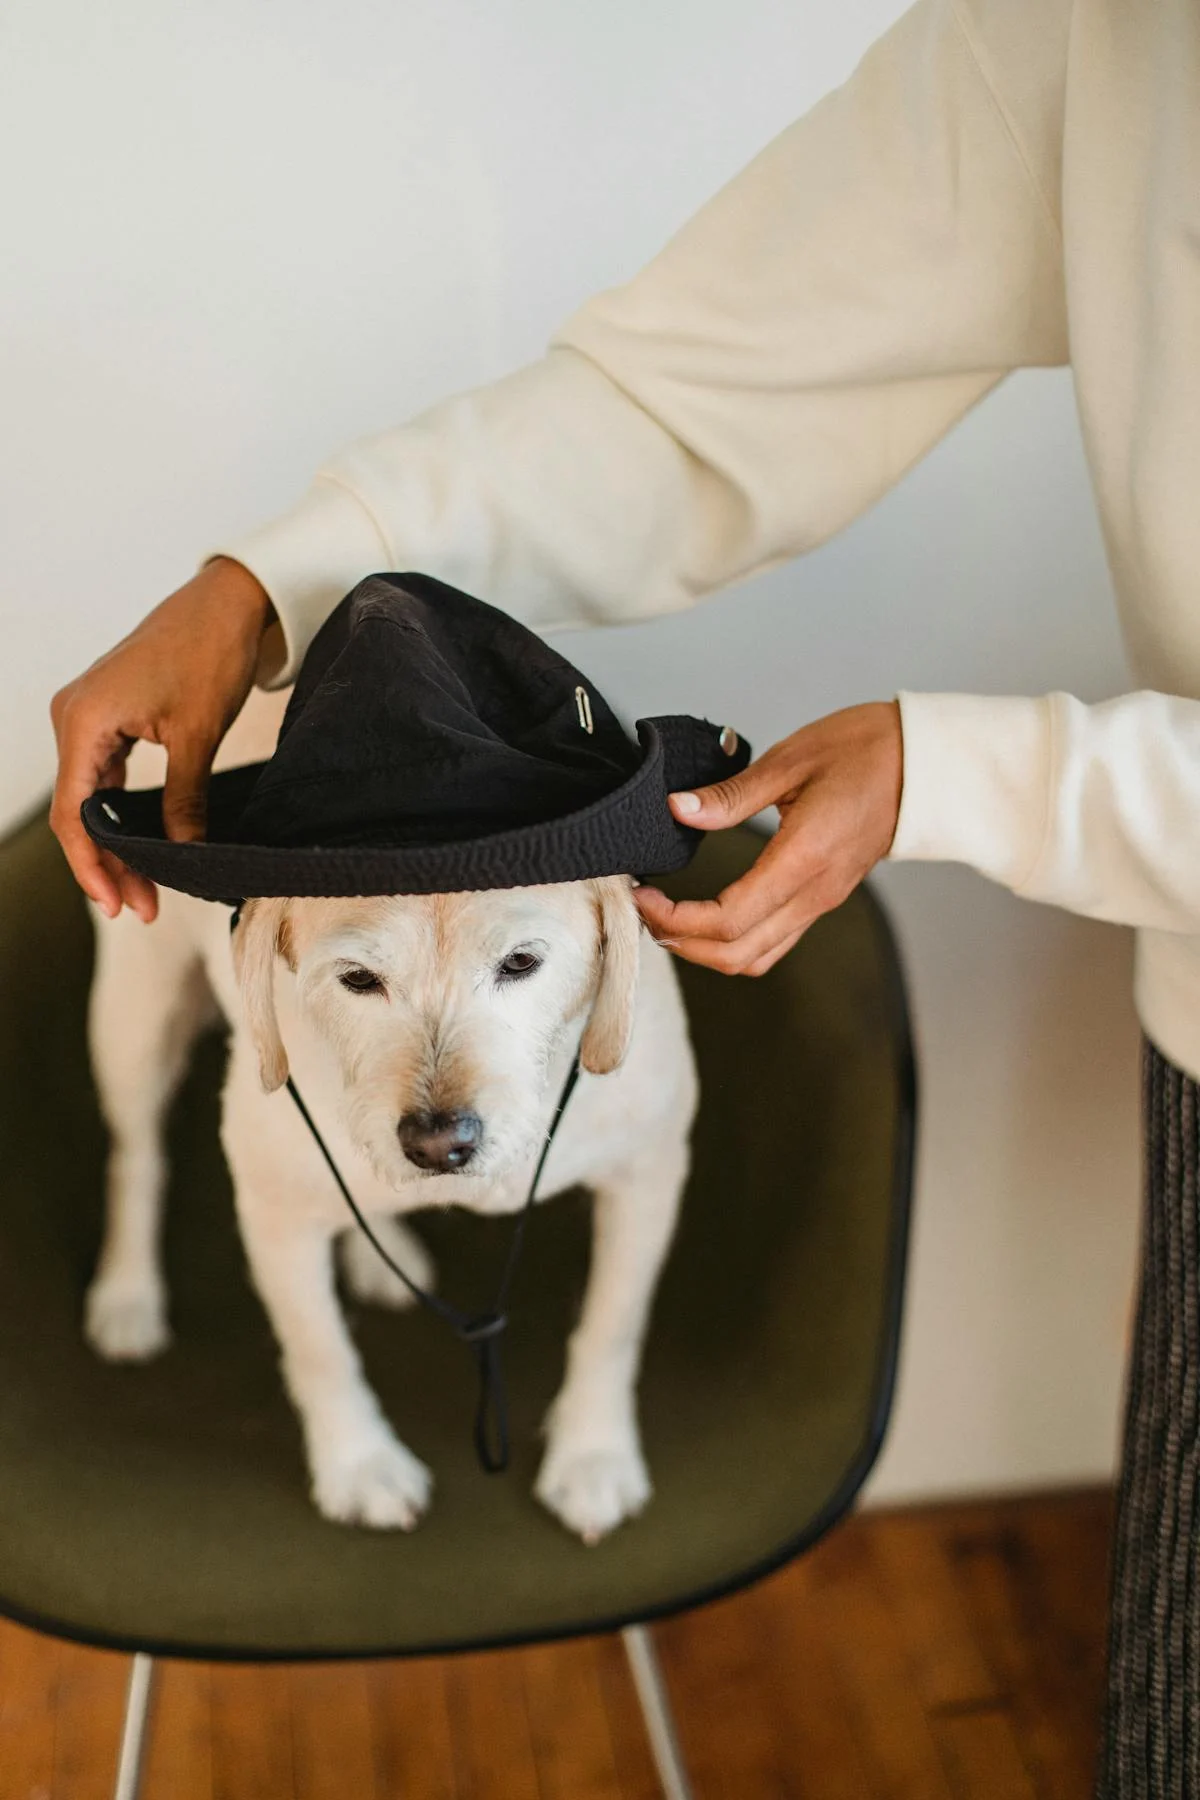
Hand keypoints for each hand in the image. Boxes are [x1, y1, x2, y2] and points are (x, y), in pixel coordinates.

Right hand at [50, 558, 272, 921]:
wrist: (228, 602)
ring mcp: (87, 715)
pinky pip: (104, 776)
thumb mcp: (198, 736)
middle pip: (79, 810)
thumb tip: (186, 856)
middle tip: (143, 908)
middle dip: (108, 863)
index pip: (75, 813)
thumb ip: (184, 801)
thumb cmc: (210, 652)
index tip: (118, 905)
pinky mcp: (108, 714)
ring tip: (145, 889)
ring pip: (91, 797)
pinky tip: (141, 846)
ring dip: (116, 843)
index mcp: (82, 719)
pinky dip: (120, 813)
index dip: (93, 866)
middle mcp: (73, 716)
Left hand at [634, 701, 902, 975]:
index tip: (644, 895)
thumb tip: (680, 809)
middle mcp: (815, 892)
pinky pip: (775, 942)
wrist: (923, 762)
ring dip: (707, 951)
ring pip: (757, 957)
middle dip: (682, 942)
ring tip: (669, 918)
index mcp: (804, 858)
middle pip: (738, 954)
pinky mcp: (825, 897)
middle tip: (645, 909)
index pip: (729, 919)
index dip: (677, 919)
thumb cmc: (866, 750)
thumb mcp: (791, 759)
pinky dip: (735, 943)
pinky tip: (709, 916)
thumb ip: (731, 794)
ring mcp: (822, 900)